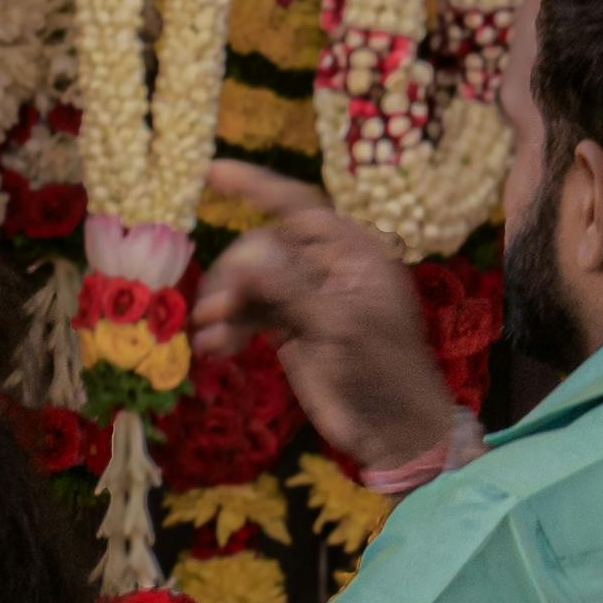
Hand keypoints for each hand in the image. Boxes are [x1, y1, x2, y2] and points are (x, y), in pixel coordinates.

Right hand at [194, 159, 457, 472]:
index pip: (299, 206)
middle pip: (263, 248)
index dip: (255, 185)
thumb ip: (290, 291)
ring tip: (208, 335)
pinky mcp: (292, 329)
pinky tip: (214, 348)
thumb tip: (241, 267)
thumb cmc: (383, 374)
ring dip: (226, 306)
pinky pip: (250, 314)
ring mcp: (308, 297)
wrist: (394, 432)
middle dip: (233, 275)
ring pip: (250, 283)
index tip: (210, 171)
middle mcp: (329, 267)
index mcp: (354, 252)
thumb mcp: (340, 327)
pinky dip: (231, 328)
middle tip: (213, 310)